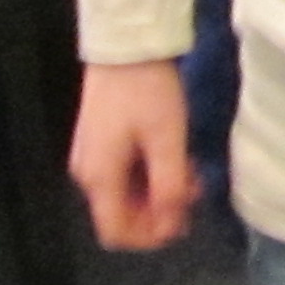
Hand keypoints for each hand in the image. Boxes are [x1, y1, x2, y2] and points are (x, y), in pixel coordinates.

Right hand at [67, 60, 201, 249]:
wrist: (125, 47)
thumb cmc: (147, 92)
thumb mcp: (167, 140)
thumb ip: (169, 186)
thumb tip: (171, 225)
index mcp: (99, 177)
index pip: (115, 232)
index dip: (149, 237)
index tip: (183, 223)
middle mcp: (88, 174)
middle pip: (122, 215)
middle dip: (161, 211)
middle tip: (195, 189)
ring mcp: (93, 158)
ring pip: (127, 195)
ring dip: (160, 192)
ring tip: (191, 170)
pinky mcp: (102, 143)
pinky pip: (126, 174)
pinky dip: (151, 175)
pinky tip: (175, 158)